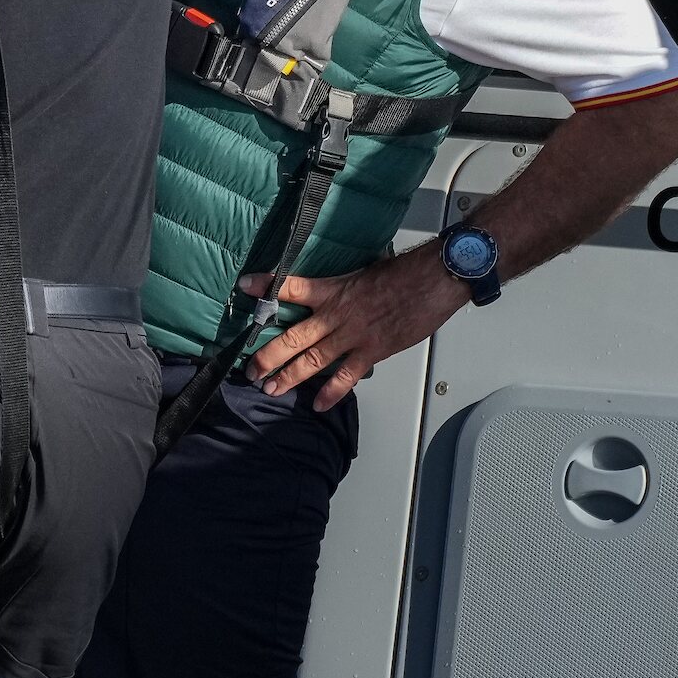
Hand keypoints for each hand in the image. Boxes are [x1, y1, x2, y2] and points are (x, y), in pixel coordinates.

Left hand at [243, 247, 469, 411]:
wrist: (433, 279)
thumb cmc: (402, 272)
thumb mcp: (363, 273)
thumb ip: (342, 287)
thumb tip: (330, 294)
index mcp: (333, 289)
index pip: (291, 286)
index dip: (267, 286)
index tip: (244, 287)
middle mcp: (337, 313)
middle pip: (294, 335)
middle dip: (269, 354)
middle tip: (250, 369)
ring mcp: (354, 334)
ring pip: (314, 359)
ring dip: (290, 376)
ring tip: (270, 388)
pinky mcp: (373, 350)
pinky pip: (347, 375)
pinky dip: (332, 391)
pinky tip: (318, 405)